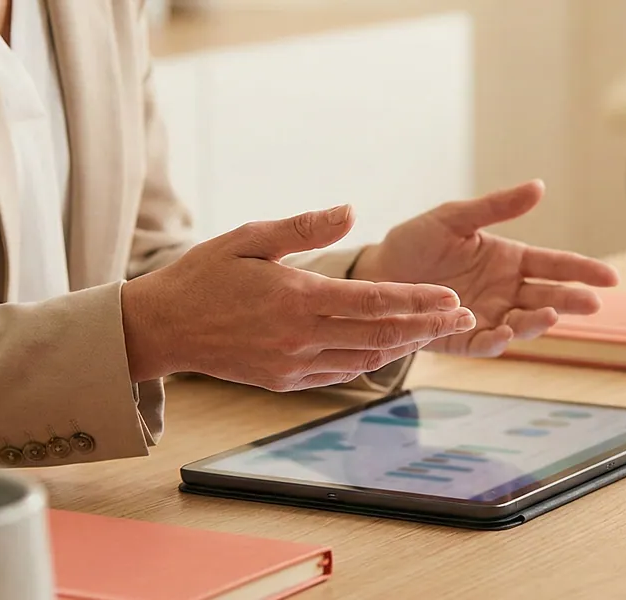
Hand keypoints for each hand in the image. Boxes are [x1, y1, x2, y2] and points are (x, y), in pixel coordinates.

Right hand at [122, 205, 477, 390]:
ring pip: (365, 359)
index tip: (452, 298)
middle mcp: (300, 337)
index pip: (374, 301)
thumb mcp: (250, 236)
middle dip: (427, 326)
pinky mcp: (284, 382)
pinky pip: (340, 374)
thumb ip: (304, 226)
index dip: (418, 301)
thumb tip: (351, 210)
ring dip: (406, 346)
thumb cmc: (204, 274)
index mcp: (296, 298)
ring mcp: (293, 365)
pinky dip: (372, 362)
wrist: (160, 328)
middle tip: (465, 317)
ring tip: (438, 332)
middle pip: (381, 335)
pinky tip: (392, 349)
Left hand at [351, 181, 619, 356]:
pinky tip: (505, 334)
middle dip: (571, 301)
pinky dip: (497, 341)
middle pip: (547, 297)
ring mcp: (487, 316)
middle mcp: (505, 291)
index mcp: (510, 259)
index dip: (583, 270)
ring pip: (523, 323)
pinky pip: (484, 343)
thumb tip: (539, 186)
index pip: (556, 265)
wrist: (376, 272)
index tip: (610, 277)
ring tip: (549, 316)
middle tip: (592, 303)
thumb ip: (495, 207)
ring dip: (538, 322)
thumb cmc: (415, 242)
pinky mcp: (462, 338)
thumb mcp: (454, 218)